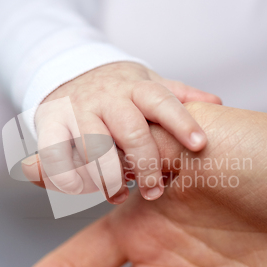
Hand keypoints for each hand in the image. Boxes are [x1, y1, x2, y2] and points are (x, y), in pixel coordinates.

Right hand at [35, 62, 220, 202]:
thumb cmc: (116, 88)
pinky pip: (56, 154)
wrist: (68, 71)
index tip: (199, 145)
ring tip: (118, 194)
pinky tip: (83, 188)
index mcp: (135, 87)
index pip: (161, 102)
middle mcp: (107, 97)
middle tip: (152, 191)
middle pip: (130, 131)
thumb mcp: (147, 84)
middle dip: (145, 165)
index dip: (181, 122)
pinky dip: (69, 177)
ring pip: (94, 148)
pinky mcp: (50, 123)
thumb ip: (178, 95)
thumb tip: (215, 103)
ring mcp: (77, 109)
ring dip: (108, 178)